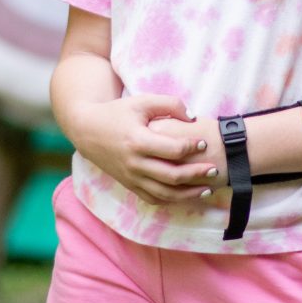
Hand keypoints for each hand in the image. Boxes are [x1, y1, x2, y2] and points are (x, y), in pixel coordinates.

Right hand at [69, 94, 215, 204]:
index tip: (204, 143)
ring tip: (208, 188)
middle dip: (197, 174)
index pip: (173, 149)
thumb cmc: (117, 113)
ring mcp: (131, 177)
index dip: (192, 146)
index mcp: (138, 141)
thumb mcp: (141, 101)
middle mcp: (134, 163)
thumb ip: (169, 104)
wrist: (86, 130)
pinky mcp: (129, 185)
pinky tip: (187, 195)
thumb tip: (193, 118)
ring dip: (189, 194)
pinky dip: (172, 200)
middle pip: (173, 176)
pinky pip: (153, 199)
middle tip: (215, 169)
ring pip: (165, 193)